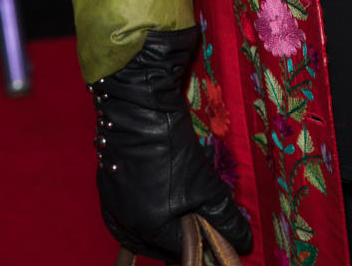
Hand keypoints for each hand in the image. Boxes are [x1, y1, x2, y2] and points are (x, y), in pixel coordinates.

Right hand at [93, 26, 252, 260]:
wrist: (138, 103)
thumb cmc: (169, 145)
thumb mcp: (203, 183)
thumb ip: (223, 215)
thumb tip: (243, 239)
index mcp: (144, 229)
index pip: (180, 249)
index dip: (205, 243)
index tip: (222, 235)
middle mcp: (122, 222)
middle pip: (160, 241)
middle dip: (185, 231)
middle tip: (207, 217)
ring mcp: (111, 203)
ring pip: (145, 224)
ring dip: (168, 218)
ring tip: (189, 200)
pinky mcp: (108, 182)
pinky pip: (132, 206)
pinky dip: (150, 204)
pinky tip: (166, 188)